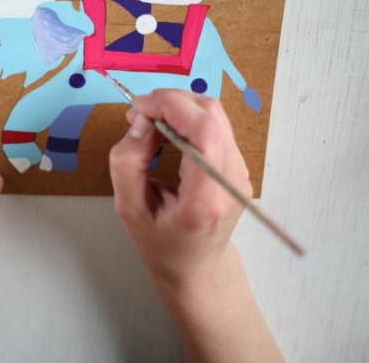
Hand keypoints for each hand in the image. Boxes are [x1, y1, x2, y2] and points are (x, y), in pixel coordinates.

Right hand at [109, 89, 250, 292]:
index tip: (137, 108)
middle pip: (212, 114)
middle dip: (170, 101)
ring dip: (178, 107)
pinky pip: (215, 126)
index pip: (204, 130)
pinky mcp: (238, 166)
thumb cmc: (160, 243)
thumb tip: (141, 120)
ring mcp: (240, 172)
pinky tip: (167, 132)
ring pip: (215, 114)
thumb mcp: (128, 208)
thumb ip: (127, 161)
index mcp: (205, 198)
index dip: (170, 106)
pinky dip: (187, 119)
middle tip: (138, 114)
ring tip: (150, 122)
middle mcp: (232, 181)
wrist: (195, 267)